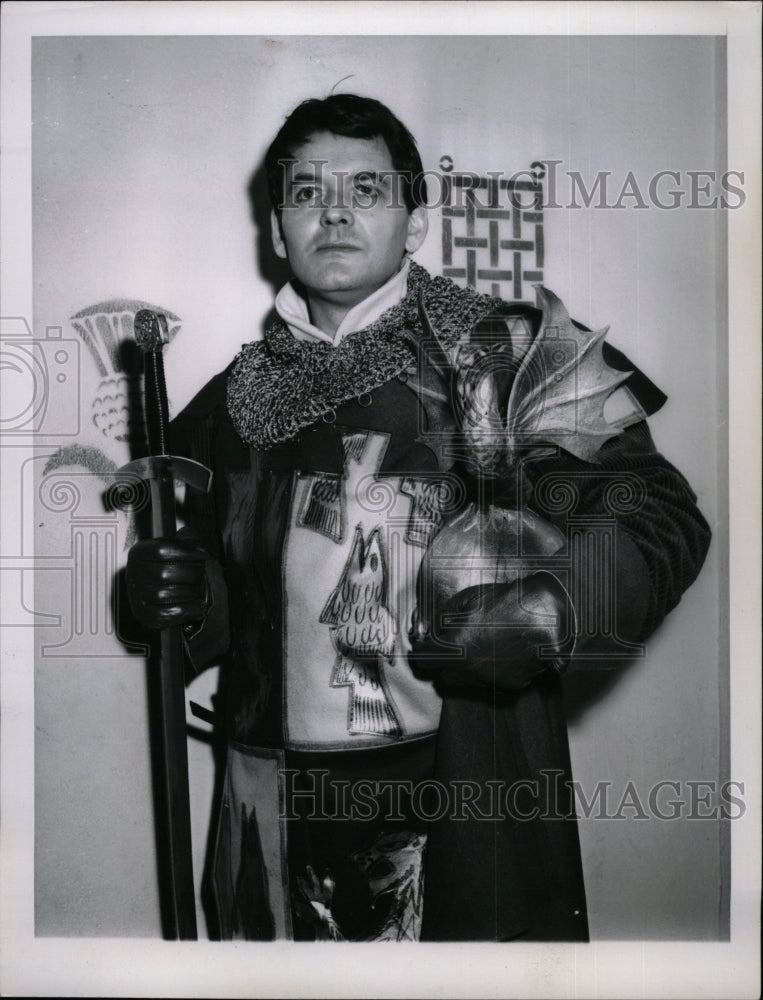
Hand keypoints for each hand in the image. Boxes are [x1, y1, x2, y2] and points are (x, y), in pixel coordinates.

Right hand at [126, 535, 210, 630]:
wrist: (164, 594)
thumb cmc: (172, 568)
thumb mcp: (178, 548)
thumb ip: (186, 539)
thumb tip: (191, 537)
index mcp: (139, 553)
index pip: (160, 550)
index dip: (186, 552)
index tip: (203, 554)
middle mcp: (134, 575)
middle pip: (163, 573)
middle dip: (191, 573)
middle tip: (203, 573)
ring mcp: (137, 597)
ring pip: (163, 595)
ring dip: (188, 592)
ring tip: (200, 588)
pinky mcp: (145, 615)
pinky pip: (165, 614)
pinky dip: (186, 610)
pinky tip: (196, 604)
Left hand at [408, 573, 571, 690]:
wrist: (547, 614)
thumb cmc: (506, 602)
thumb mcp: (466, 600)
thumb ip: (441, 620)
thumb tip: (429, 632)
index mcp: (454, 648)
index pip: (422, 660)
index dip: (420, 651)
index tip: (422, 646)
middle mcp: (470, 670)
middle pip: (443, 676)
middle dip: (443, 662)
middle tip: (451, 645)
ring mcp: (491, 681)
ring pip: (467, 682)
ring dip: (465, 669)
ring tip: (478, 646)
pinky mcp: (511, 685)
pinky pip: (491, 683)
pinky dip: (490, 672)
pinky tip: (499, 653)